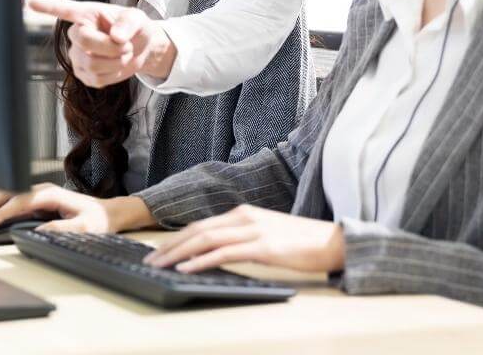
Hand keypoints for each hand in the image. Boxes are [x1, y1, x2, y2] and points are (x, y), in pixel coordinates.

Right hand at [0, 183, 153, 234]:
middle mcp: (43, 190)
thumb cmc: (99, 219)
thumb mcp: (85, 227)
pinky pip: (15, 202)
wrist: (109, 213)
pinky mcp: (40, 201)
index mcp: (51, 194)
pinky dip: (0, 209)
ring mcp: (40, 194)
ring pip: (9, 197)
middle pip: (9, 195)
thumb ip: (62, 229)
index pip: (19, 202)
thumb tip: (40, 231)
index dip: (0, 214)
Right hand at [29, 0, 175, 86]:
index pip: (63, 9)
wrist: (140, 49)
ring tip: (124, 53)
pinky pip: (97, 78)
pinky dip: (115, 74)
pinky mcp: (83, 74)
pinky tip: (117, 65)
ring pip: (92, 63)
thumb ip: (128, 23)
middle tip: (127, 45)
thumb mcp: (137, 19)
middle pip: (85, 41)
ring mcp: (77, 55)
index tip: (31, 2)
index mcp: (86, 14)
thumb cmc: (134, 28)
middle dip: (112, 47)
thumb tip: (116, 37)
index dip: (47, 7)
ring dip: (117, 61)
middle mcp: (76, 33)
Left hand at [142, 205, 344, 273]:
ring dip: (178, 254)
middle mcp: (244, 217)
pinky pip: (224, 253)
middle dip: (169, 246)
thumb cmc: (300, 242)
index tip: (157, 252)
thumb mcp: (265, 234)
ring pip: (205, 239)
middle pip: (197, 230)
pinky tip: (186, 268)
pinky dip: (201, 260)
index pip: (200, 224)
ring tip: (159, 266)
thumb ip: (241, 238)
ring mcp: (254, 230)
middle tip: (149, 261)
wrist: (333, 241)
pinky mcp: (263, 247)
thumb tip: (214, 252)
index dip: (176, 238)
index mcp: (243, 213)